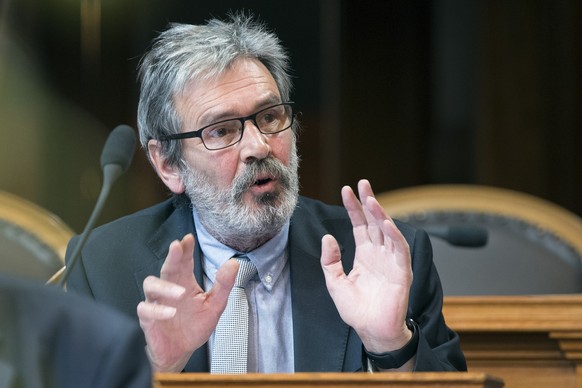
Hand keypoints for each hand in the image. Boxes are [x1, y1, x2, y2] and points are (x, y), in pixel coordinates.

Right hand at [136, 233, 238, 371]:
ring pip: (150, 285)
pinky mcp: (149, 319)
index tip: (188, 238)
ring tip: (180, 292)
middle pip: (167, 268)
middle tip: (177, 247)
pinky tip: (170, 313)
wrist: (181, 352)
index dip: (185, 249)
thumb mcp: (215, 305)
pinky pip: (146, 309)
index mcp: (184, 282)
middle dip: (172, 257)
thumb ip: (223, 285)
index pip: (183, 261)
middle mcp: (168, 289)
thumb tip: (233, 263)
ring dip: (165, 286)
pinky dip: (158, 310)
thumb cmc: (194, 326)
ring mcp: (157, 302)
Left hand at [320, 179, 412, 353]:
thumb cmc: (356, 310)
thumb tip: (327, 237)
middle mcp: (378, 253)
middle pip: (374, 222)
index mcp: (364, 254)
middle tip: (363, 184)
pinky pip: (399, 249)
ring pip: (387, 231)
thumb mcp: (335, 282)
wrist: (371, 331)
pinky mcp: (401, 271)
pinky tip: (385, 223)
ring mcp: (391, 261)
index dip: (353, 208)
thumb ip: (330, 260)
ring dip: (380, 214)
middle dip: (368, 202)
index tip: (346, 190)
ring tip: (371, 199)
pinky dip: (394, 236)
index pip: (359, 225)